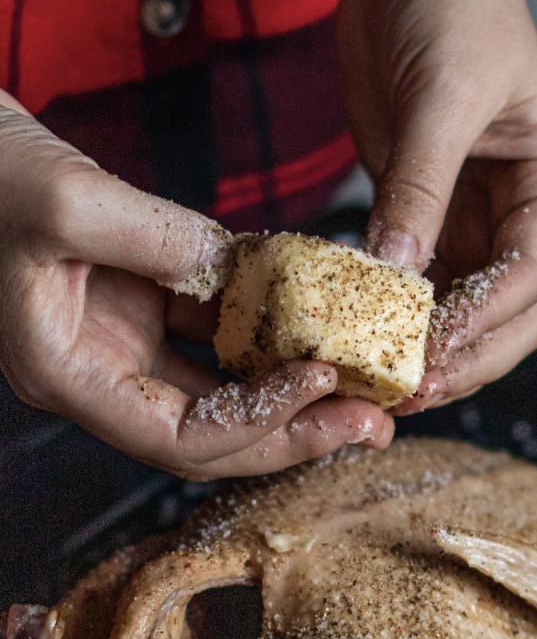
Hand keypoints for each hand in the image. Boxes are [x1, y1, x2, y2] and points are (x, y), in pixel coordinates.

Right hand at [0, 95, 393, 478]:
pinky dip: (271, 339)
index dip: (254, 423)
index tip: (317, 383)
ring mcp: (130, 349)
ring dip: (295, 397)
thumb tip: (239, 267)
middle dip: (296, 434)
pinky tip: (319, 327)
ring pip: (227, 398)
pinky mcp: (150, 312)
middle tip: (370, 422)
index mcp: (70, 378)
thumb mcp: (64, 199)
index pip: (178, 439)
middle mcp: (105, 379)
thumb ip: (151, 235)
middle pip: (216, 438)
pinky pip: (222, 340)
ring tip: (364, 389)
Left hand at [336, 0, 536, 412]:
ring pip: (469, 315)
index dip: (488, 317)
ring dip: (433, 354)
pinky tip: (369, 346)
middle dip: (467, 357)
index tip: (436, 348)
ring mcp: (478, 222)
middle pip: (513, 314)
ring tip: (388, 388)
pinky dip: (400, 322)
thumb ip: (419, 187)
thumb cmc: (450, 3)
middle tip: (412, 390)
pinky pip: (422, 289)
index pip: (535, 269)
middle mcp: (524, 212)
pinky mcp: (431, 222)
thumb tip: (395, 275)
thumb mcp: (440, 97)